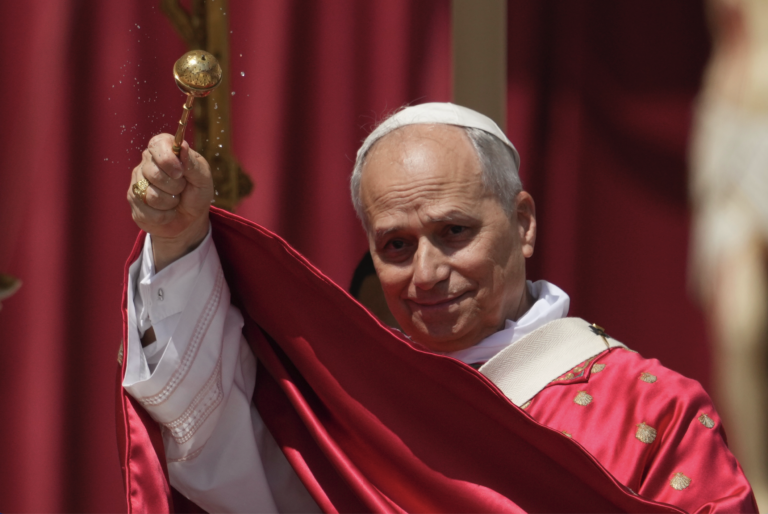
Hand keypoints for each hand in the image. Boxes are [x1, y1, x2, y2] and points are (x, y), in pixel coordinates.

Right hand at [127, 133, 213, 270]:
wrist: (191, 218)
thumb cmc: (197, 193)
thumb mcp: (203, 177)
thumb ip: (192, 162)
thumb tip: (182, 146)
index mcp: (164, 149)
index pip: (157, 145)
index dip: (168, 160)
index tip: (181, 172)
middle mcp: (147, 162)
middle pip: (154, 174)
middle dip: (175, 187)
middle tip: (182, 189)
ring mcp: (137, 182)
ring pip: (151, 195)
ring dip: (170, 202)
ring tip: (175, 200)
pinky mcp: (134, 202)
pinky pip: (148, 212)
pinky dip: (165, 215)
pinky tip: (167, 211)